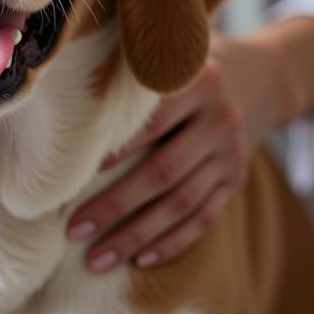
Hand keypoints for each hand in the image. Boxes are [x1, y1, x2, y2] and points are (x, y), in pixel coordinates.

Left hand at [67, 33, 289, 270]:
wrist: (253, 76)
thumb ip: (126, 66)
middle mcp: (220, 119)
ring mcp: (232, 154)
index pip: (150, 123)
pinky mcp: (236, 180)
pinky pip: (205, 219)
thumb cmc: (177, 64)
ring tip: (96, 260)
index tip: (73, 176)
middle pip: (163, 172)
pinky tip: (140, 261)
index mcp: (199, 82)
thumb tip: (60, 91)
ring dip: (137, 236)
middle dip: (115, 206)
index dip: (113, 150)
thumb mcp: (162, 52)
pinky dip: (173, 243)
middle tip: (74, 231)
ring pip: (182, 204)